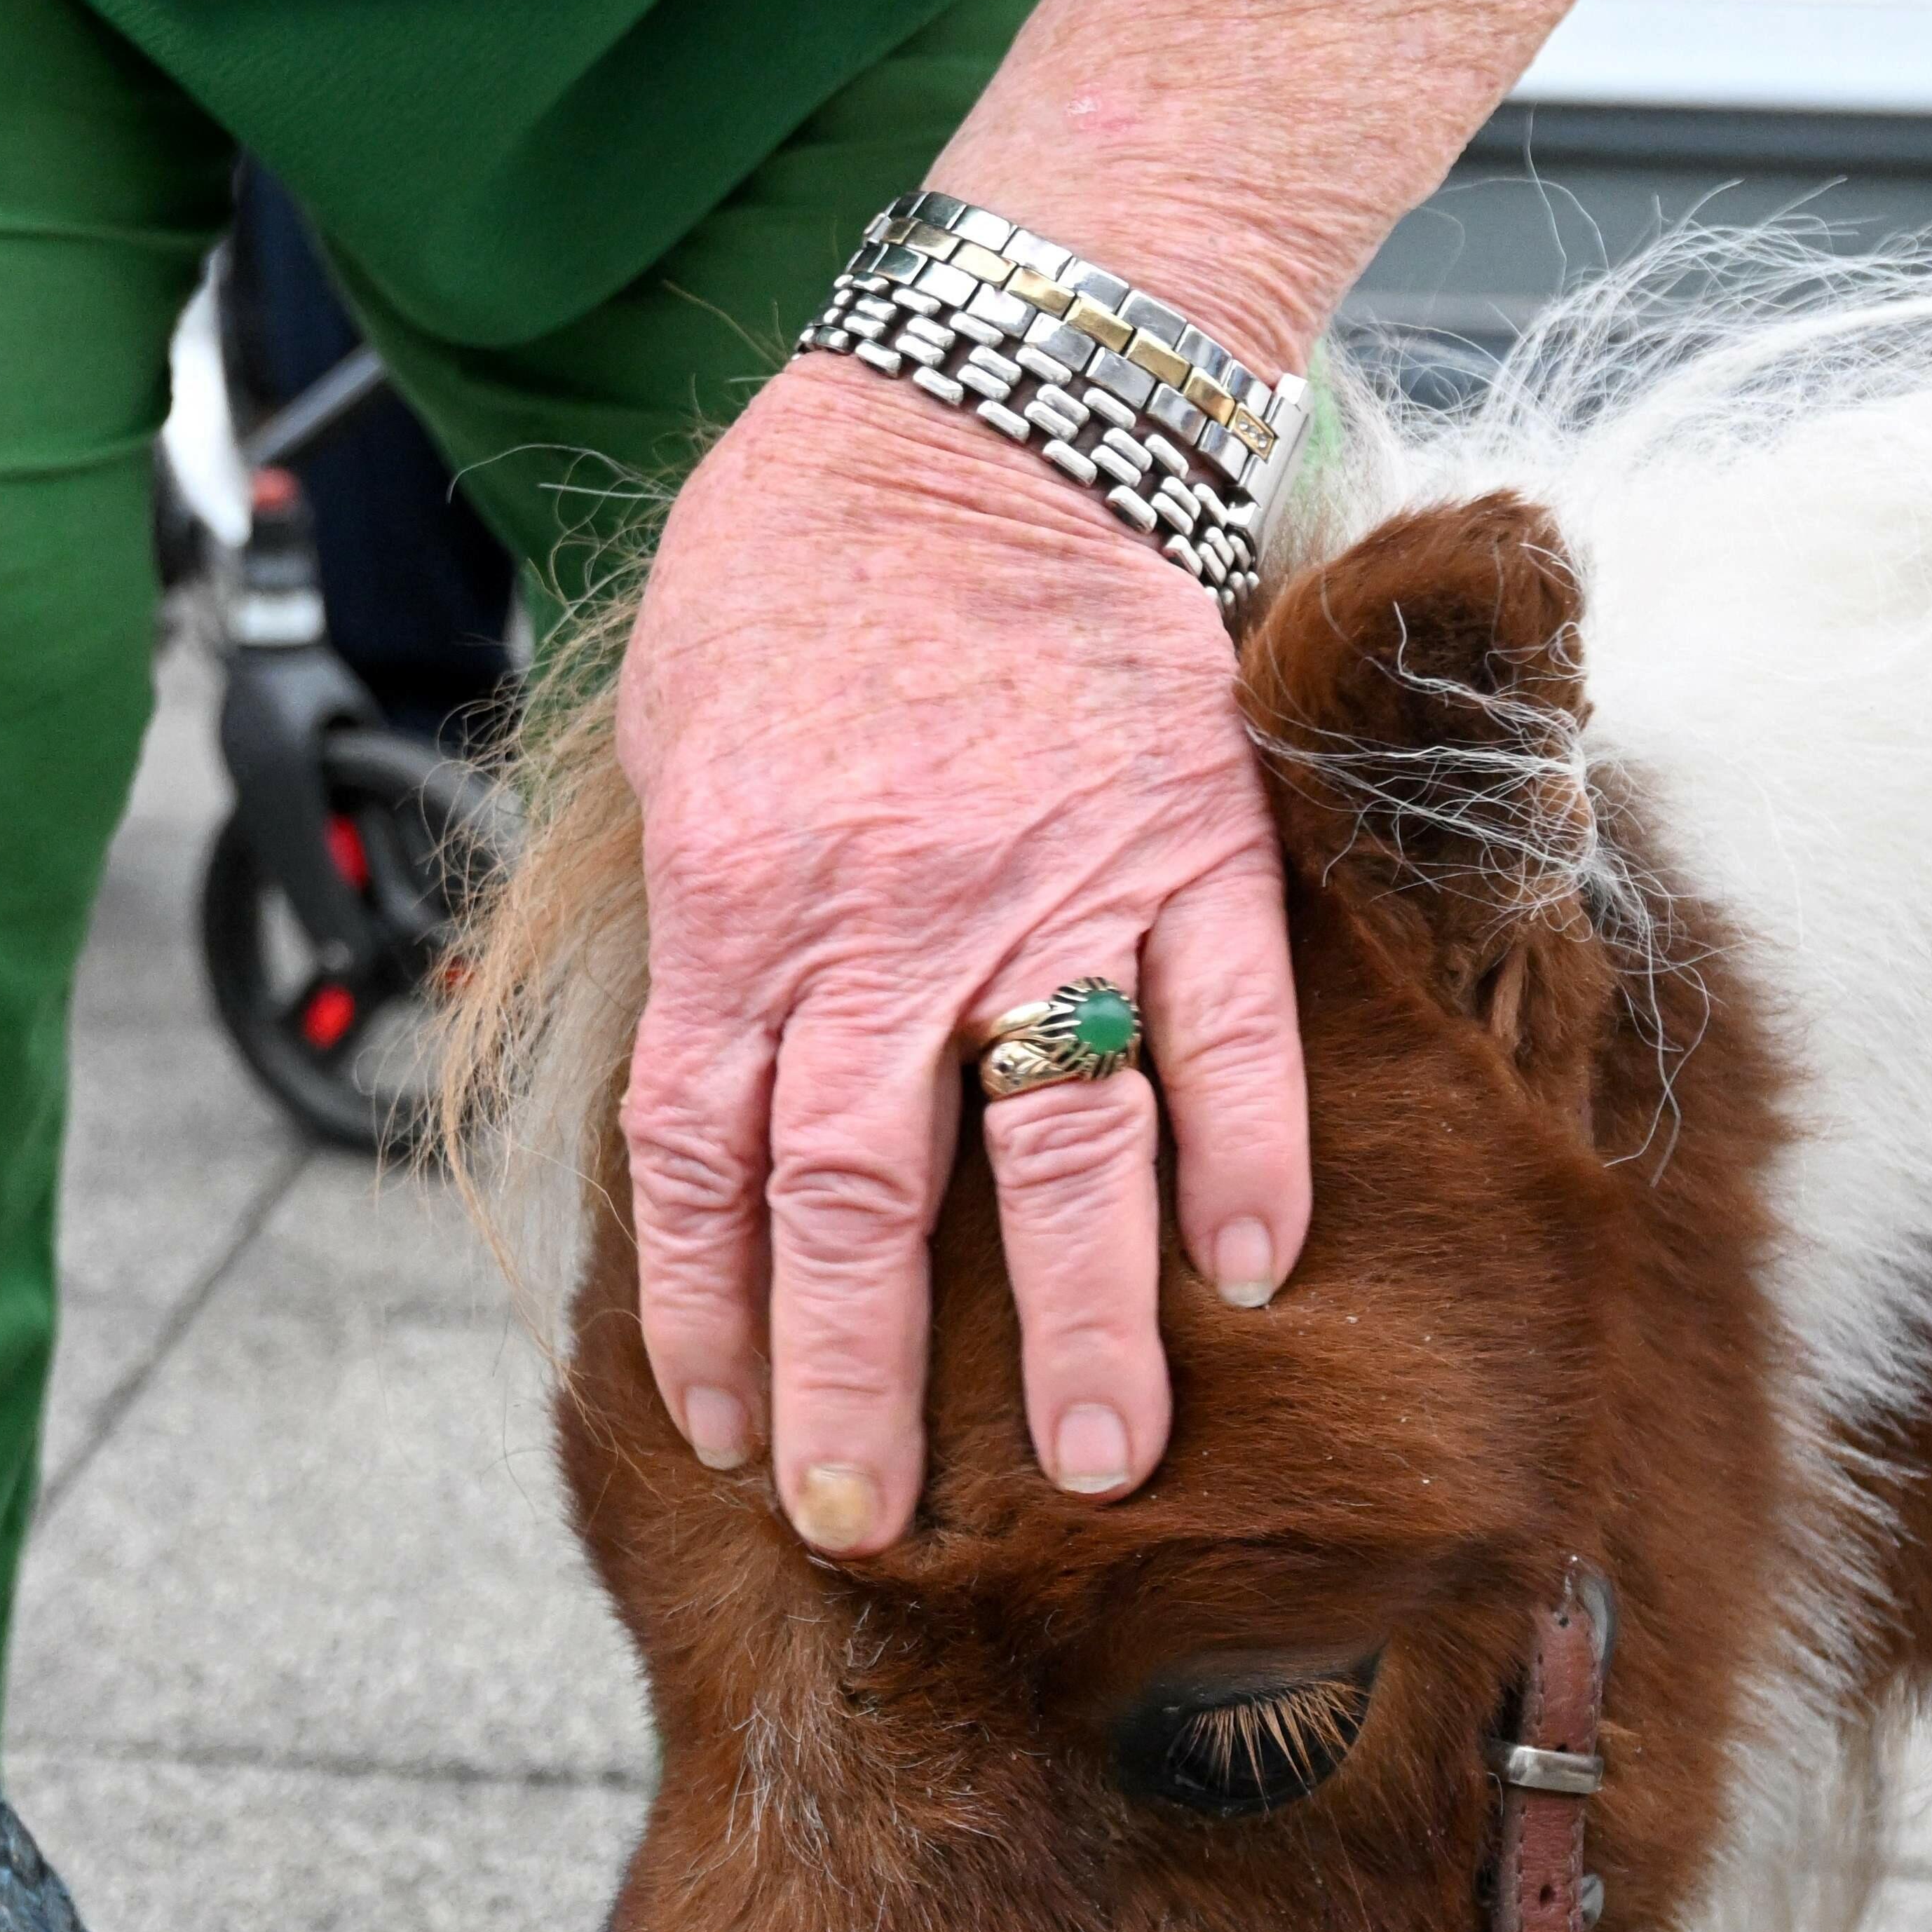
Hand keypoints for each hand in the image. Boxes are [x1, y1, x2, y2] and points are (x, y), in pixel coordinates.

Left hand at [611, 355, 1308, 1553]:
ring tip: (1109, 1465)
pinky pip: (1227, 1016)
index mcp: (744, 905)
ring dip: (1082, 1319)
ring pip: (1057, 1140)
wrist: (976, 404)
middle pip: (860, 1197)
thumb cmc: (797, 568)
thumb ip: (698, 925)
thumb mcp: (674, 738)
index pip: (706, 1163)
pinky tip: (1257, 1267)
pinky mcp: (1189, 837)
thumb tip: (699, 1086)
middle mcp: (889, 920)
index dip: (712, 1320)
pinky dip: (1248, 1145)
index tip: (736, 1443)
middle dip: (865, 1383)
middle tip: (882, 1526)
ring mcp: (1052, 885)